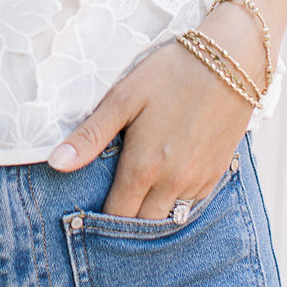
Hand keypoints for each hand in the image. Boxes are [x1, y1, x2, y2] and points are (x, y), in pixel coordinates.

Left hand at [47, 18, 263, 218]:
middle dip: (124, 221)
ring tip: (135, 196)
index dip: (99, 221)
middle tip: (110, 202)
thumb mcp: (124, 97)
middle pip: (142, 225)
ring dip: (150, 214)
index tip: (86, 213)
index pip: (116, 217)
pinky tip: (164, 183)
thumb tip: (55, 164)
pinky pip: (190, 205)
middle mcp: (172, 184)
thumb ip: (90, 135)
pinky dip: (175, 202)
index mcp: (143, 167)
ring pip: (168, 218)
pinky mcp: (216, 174)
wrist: (231, 60)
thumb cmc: (172, 72)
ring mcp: (197, 181)